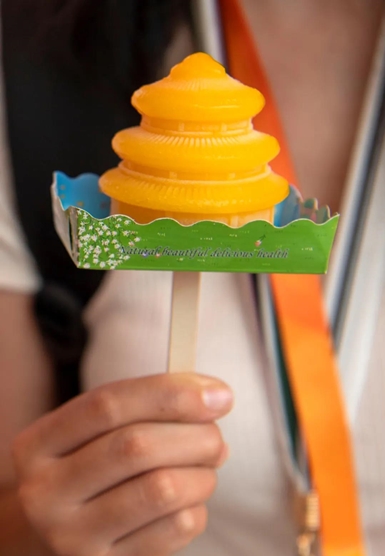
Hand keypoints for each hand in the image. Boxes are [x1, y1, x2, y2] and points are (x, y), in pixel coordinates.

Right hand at [12, 373, 232, 555]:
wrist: (49, 536)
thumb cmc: (84, 469)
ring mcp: (72, 538)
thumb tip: (214, 396)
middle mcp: (45, 493)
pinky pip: (174, 530)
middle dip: (195, 435)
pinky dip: (197, 507)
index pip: (108, 404)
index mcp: (37, 444)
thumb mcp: (90, 433)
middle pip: (137, 446)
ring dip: (202, 473)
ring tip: (206, 468)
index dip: (169, 393)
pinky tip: (189, 500)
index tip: (217, 394)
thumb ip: (141, 406)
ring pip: (162, 489)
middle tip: (215, 436)